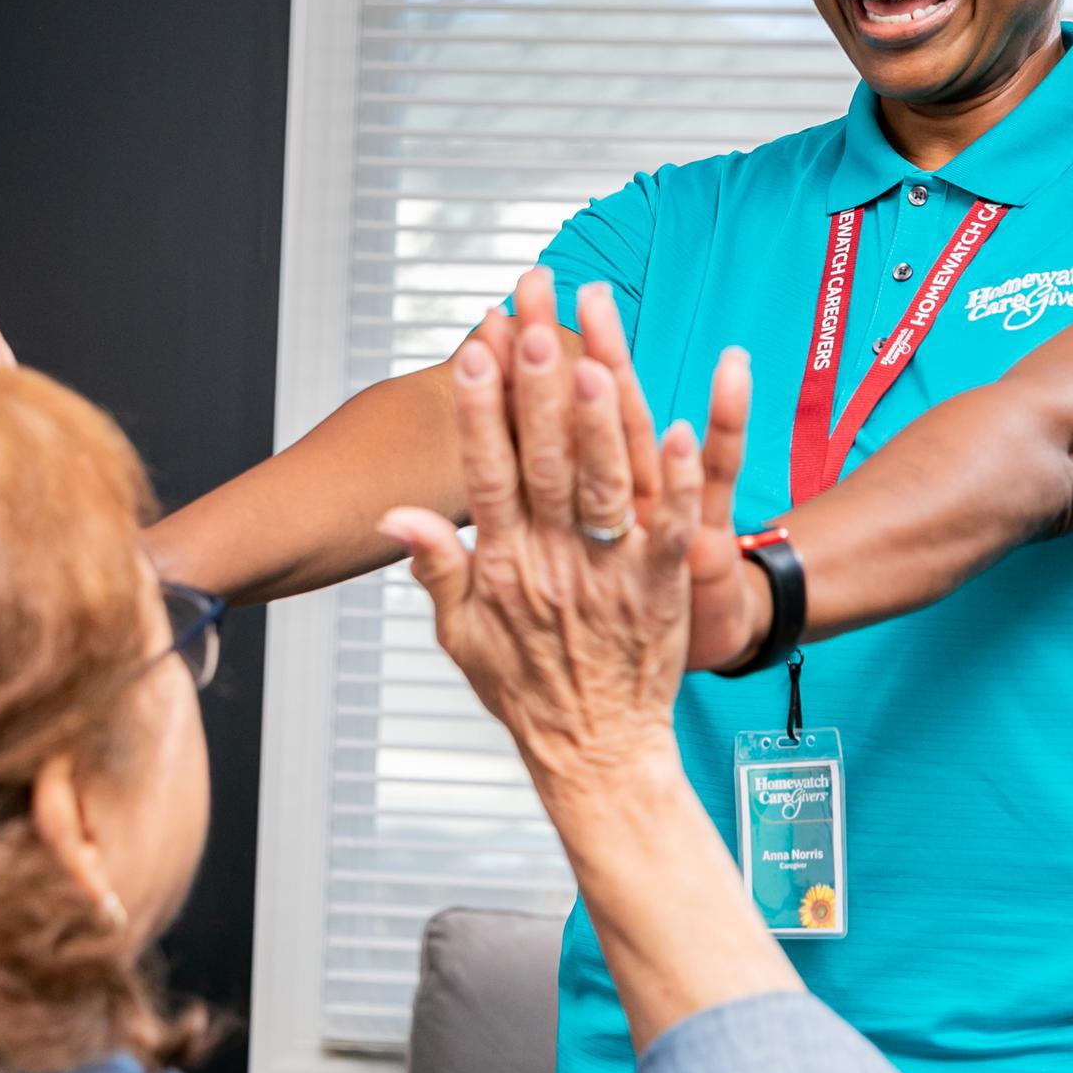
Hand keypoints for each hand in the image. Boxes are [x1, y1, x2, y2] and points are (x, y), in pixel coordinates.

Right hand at [380, 300, 749, 794]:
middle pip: (546, 460)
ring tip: (593, 356)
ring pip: (605, 483)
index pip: (486, 474)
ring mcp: (609, 574)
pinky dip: (675, 479)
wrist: (594, 752)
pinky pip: (672, 526)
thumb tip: (394, 514)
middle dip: (538, 387)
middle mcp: (554, 562)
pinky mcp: (661, 588)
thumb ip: (434, 568)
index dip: (481, 412)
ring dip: (599, 419)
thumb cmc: (526, 690)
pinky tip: (679, 427)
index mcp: (503, 565)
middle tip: (534, 320)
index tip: (475, 352)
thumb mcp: (461, 635)